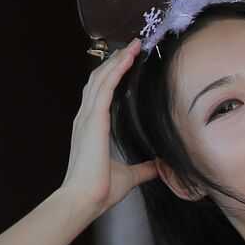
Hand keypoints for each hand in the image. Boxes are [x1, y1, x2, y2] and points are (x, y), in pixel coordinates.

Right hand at [62, 39, 159, 215]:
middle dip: (115, 61)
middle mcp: (86, 118)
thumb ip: (143, 168)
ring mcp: (87, 117)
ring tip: (133, 46)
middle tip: (133, 46)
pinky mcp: (93, 119)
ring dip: (117, 60)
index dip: (113, 76)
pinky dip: (116, 69)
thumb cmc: (101, 189)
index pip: (102, 94)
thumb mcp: (129, 175)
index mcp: (91, 128)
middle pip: (99, 79)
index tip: (127, 63)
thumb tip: (158, 167)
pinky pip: (105, 86)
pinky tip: (128, 58)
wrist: (86, 199)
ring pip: (101, 78)